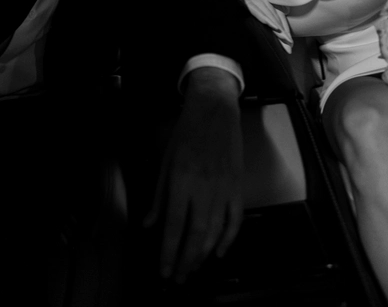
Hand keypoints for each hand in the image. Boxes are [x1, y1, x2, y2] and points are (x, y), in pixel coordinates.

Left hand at [143, 68, 243, 283]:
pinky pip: (235, 219)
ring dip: (203, 255)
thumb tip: (149, 224)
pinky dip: (229, 239)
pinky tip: (219, 252)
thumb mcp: (165, 161)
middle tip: (178, 277)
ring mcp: (223, 188)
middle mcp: (203, 188)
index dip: (168, 252)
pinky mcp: (237, 186)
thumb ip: (159, 196)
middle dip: (186, 261)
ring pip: (216, 232)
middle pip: (195, 235)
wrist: (215, 111)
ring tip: (193, 268)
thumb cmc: (186, 133)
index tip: (164, 271)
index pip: (173, 226)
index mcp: (182, 181)